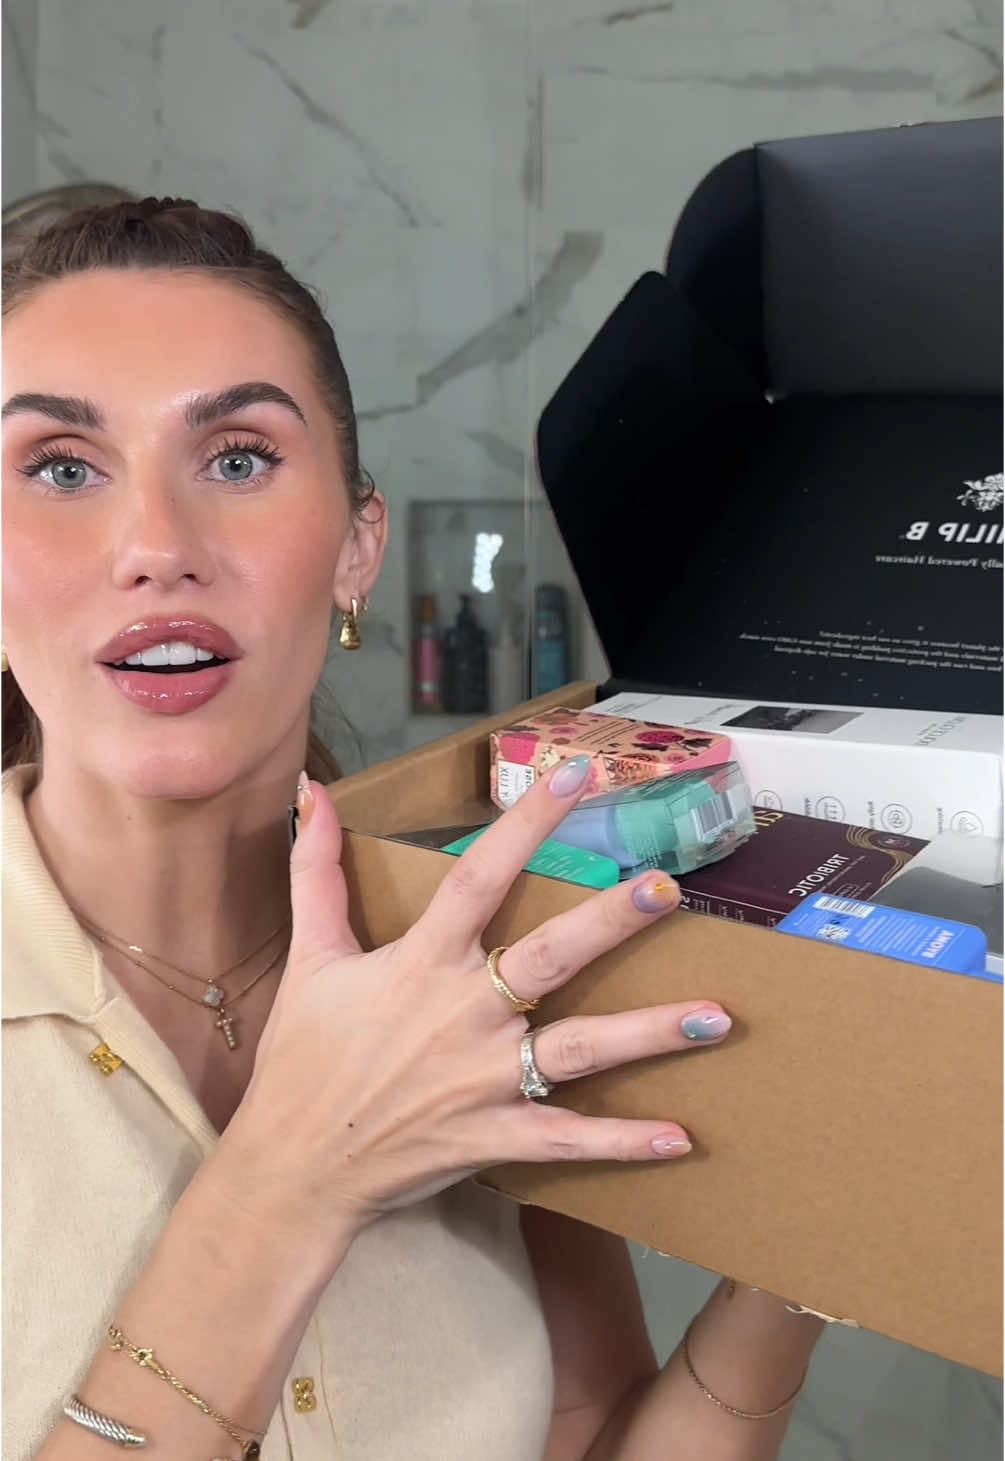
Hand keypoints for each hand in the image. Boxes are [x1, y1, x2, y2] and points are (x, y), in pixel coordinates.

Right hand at [222, 758, 731, 1253]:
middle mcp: (463, 1014)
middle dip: (609, 923)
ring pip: (580, 1049)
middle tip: (668, 889)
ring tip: (716, 1016)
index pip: (479, 877)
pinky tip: (679, 1137)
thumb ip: (316, 871)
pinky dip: (621, 1141)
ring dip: (649, 1034)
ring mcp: (484, 1080)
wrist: (292, 1167)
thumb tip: (310, 792)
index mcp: (421, 963)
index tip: (576, 776)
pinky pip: (567, 1139)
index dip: (527, 825)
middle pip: (547, 958)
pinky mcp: (494, 1137)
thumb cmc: (302, 1058)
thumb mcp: (309, 958)